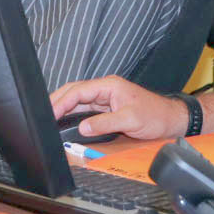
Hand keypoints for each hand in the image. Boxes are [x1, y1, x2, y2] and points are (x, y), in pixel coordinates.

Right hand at [48, 76, 190, 141]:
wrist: (171, 120)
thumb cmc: (156, 115)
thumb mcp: (131, 120)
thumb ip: (106, 123)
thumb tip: (84, 127)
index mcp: (109, 86)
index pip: (78, 91)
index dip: (61, 101)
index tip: (50, 113)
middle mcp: (105, 89)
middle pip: (74, 91)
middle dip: (57, 101)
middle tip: (42, 114)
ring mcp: (105, 99)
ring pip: (77, 100)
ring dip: (63, 107)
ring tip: (48, 118)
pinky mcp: (107, 109)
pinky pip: (84, 109)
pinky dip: (72, 113)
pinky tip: (64, 120)